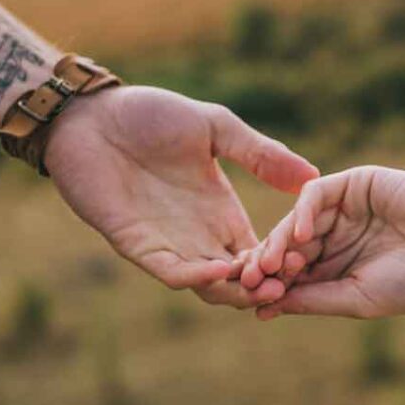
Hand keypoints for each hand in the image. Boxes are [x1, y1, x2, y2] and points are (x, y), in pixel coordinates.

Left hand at [45, 86, 318, 306]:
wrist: (91, 113)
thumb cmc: (151, 115)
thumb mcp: (216, 127)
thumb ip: (260, 153)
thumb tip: (313, 175)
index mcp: (222, 210)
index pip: (260, 251)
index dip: (282, 261)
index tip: (305, 260)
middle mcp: (198, 233)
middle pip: (238, 279)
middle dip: (263, 286)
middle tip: (286, 284)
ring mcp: (167, 241)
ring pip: (207, 286)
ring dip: (233, 290)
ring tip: (257, 285)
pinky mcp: (135, 243)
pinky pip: (169, 271)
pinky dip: (193, 277)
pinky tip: (216, 270)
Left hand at [239, 167, 404, 318]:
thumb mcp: (358, 298)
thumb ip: (313, 299)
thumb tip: (264, 309)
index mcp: (339, 271)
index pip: (293, 278)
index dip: (273, 289)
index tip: (254, 303)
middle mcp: (336, 240)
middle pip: (287, 249)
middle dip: (270, 265)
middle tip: (257, 279)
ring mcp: (343, 210)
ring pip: (296, 222)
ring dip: (280, 242)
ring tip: (276, 262)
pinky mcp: (352, 184)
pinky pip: (315, 194)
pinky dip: (302, 213)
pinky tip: (301, 236)